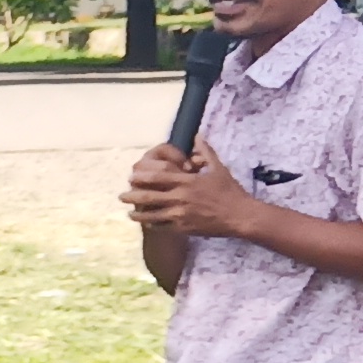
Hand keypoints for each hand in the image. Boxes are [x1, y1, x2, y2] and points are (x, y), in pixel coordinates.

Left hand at [120, 142, 260, 240]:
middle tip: (121, 195)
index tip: (132, 177)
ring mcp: (181, 214)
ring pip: (152, 214)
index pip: (158, 177)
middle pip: (149, 196)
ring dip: (138, 214)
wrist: (240, 215)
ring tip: (129, 213)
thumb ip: (205, 152)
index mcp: (188, 181)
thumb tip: (197, 135)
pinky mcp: (184, 228)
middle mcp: (181, 197)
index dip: (142, 177)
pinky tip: (146, 224)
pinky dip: (152, 225)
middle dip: (133, 196)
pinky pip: (163, 226)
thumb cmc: (230, 191)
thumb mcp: (219, 168)